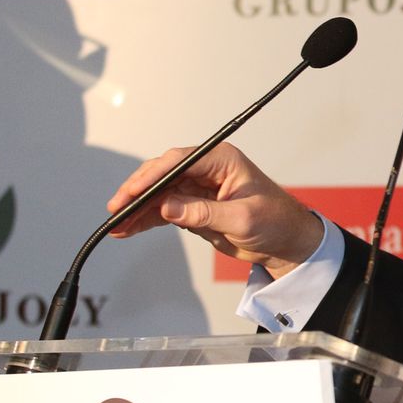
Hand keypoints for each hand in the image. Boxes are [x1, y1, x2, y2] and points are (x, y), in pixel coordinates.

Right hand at [106, 142, 323, 276]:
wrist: (286, 242)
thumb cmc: (276, 221)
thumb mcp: (242, 219)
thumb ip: (204, 213)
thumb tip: (168, 207)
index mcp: (222, 160)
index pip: (179, 161)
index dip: (152, 175)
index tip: (132, 191)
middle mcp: (206, 170)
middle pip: (163, 175)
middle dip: (137, 191)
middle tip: (116, 209)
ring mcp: (198, 189)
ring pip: (158, 193)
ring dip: (137, 208)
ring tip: (116, 224)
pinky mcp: (193, 207)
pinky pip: (163, 210)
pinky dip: (145, 219)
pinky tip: (128, 228)